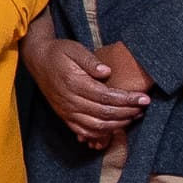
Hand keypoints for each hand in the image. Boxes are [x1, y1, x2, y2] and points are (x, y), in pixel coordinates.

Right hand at [20, 28, 148, 147]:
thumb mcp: (75, 49)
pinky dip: (100, 134)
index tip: (144, 98)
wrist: (38, 60)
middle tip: (143, 108)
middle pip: (104, 113)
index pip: (106, 96)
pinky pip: (84, 131)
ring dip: (118, 124)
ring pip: (96, 126)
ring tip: (133, 117)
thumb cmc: (59, 53)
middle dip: (127, 112)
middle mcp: (70, 100)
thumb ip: (90, 60)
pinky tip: (114, 128)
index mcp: (74, 83)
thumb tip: (107, 71)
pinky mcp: (64, 116)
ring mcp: (67, 111)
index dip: (127, 99)